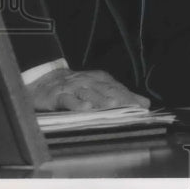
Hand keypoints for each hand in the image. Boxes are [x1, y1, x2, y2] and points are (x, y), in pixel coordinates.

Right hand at [26, 68, 149, 111]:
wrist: (44, 81)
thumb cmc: (76, 87)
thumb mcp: (98, 88)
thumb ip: (121, 95)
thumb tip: (145, 104)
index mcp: (101, 79)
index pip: (118, 88)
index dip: (131, 97)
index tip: (142, 108)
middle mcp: (89, 81)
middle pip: (107, 91)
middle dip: (121, 99)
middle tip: (132, 108)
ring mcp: (74, 88)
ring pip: (90, 94)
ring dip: (102, 100)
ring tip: (114, 105)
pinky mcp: (58, 96)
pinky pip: (69, 100)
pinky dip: (77, 104)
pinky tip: (85, 109)